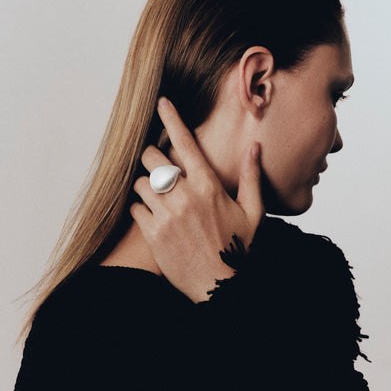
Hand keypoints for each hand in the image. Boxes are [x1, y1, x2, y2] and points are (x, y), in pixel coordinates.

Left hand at [130, 97, 264, 302]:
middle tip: (157, 168)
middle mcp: (185, 196)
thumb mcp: (253, 213)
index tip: (161, 102)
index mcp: (209, 186)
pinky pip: (135, 208)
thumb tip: (254, 146)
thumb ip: (250, 177)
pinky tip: (153, 216)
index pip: (185, 142)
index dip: (171, 118)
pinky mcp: (153, 234)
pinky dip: (140, 208)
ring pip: (140, 183)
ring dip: (145, 185)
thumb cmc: (239, 250)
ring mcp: (167, 215)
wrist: (221, 288)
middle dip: (151, 158)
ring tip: (157, 197)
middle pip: (152, 158)